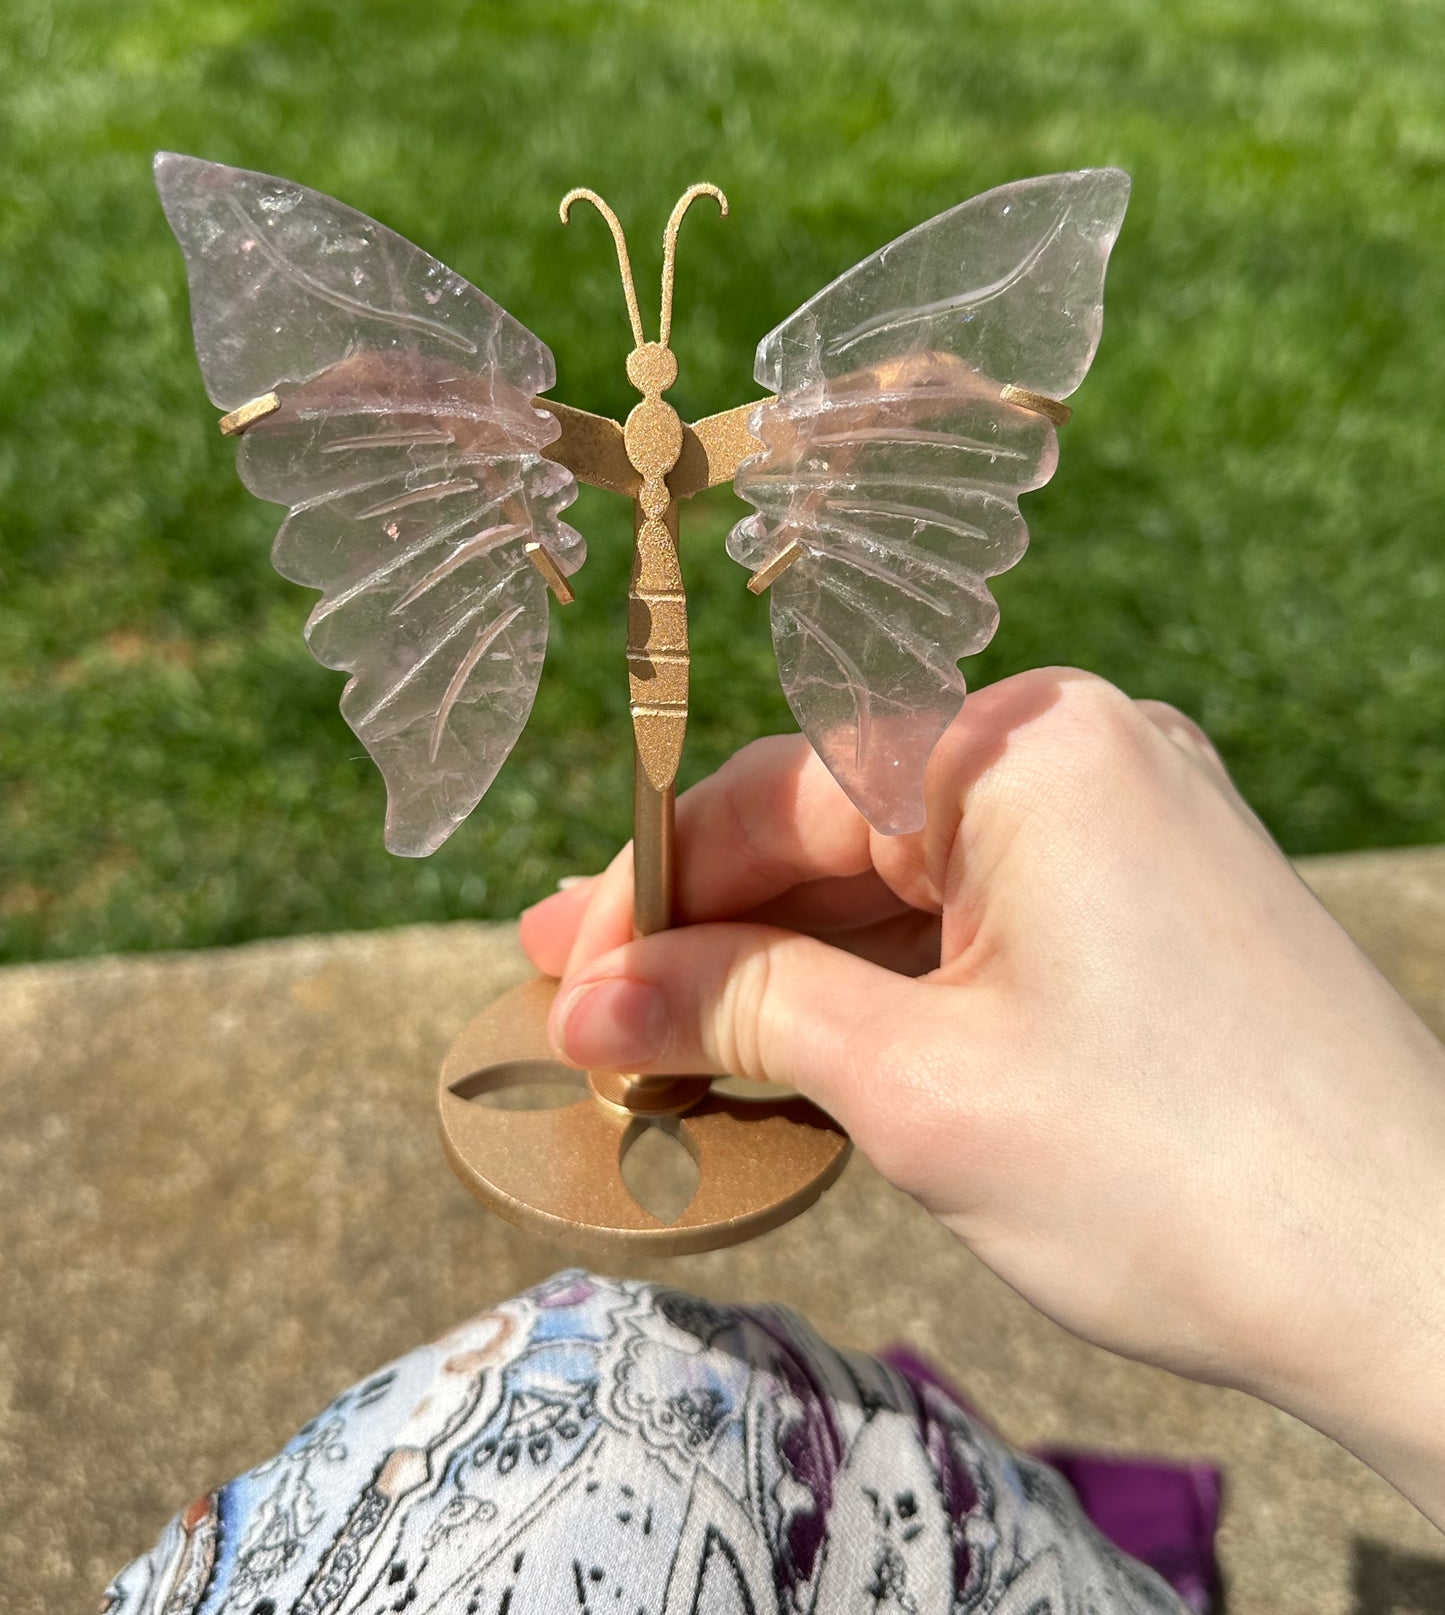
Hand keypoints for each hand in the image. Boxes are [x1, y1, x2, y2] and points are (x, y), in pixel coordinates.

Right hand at [521, 669, 1444, 1526]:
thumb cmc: (1172, 1171)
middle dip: (718, 934)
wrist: (1415, 1275)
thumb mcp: (919, 1087)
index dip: (659, 887)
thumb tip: (591, 998)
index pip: (787, 794)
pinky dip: (892, 985)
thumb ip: (745, 1013)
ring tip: (671, 1051)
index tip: (560, 963)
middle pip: (844, 832)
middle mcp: (1082, 751)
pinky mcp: (1156, 898)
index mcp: (1026, 746)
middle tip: (589, 1012)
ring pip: (911, 884)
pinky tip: (803, 1047)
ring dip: (797, 970)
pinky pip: (983, 919)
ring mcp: (1130, 822)